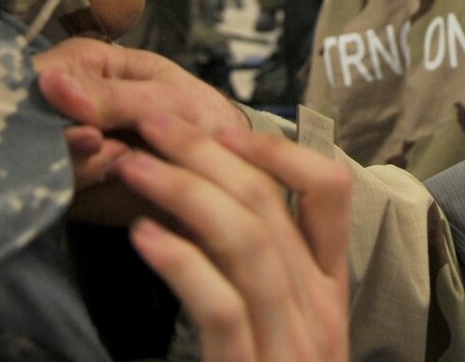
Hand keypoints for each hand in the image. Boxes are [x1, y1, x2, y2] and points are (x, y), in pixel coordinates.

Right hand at [32, 39, 250, 220]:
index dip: (41, 96)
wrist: (222, 168)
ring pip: (41, 156)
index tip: (75, 117)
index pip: (38, 74)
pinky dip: (86, 183)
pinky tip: (116, 173)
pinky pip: (58, 186)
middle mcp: (64, 102)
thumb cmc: (198, 115)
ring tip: (121, 155)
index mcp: (84, 63)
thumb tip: (48, 82)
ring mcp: (63, 144)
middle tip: (99, 142)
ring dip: (79, 162)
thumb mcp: (165, 97)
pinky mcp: (68, 182)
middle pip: (31, 119)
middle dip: (62, 136)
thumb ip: (111, 96)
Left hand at [119, 113, 350, 361]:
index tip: (223, 129)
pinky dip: (181, 263)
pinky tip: (143, 236)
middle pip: (270, 205)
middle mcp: (318, 309)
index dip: (280, 151)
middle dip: (206, 152)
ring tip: (133, 167)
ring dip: (185, 192)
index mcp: (328, 288)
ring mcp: (288, 343)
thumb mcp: (280, 322)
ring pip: (248, 243)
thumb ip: (258, 270)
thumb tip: (210, 203)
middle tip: (153, 124)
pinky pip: (221, 306)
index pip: (331, 193)